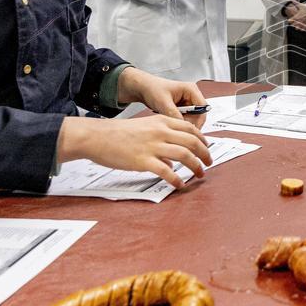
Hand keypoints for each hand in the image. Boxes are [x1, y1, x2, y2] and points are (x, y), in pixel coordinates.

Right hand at [57, 115, 211, 188]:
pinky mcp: (144, 161)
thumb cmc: (117, 133)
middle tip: (209, 163)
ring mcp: (153, 146)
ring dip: (196, 166)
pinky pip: (167, 171)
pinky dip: (177, 179)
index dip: (202, 139)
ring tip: (200, 174)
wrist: (97, 136)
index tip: (207, 147)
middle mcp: (161, 132)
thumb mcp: (144, 127)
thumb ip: (161, 136)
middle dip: (205, 153)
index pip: (190, 128)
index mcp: (161, 121)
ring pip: (185, 155)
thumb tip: (171, 157)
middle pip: (192, 141)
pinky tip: (180, 184)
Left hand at [116, 67, 207, 129]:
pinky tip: (170, 120)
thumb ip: (174, 114)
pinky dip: (179, 122)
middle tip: (179, 127)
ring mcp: (187, 102)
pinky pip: (185, 119)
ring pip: (192, 118)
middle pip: (199, 114)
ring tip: (171, 120)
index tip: (190, 129)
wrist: (143, 89)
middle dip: (190, 122)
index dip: (198, 120)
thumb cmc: (152, 88)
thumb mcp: (163, 102)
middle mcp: (192, 95)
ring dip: (183, 122)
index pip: (202, 108)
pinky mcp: (183, 108)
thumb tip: (182, 125)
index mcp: (191, 89)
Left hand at [286, 2, 305, 31]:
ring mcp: (303, 24)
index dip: (290, 20)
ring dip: (298, 27)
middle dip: (294, 24)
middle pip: (294, 26)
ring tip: (299, 26)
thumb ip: (296, 3)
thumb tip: (292, 0)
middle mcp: (299, 21)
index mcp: (297, 16)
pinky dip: (303, 29)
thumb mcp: (301, 5)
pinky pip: (304, 29)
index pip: (290, 21)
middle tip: (295, 23)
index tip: (291, 20)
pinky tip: (304, 27)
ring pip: (298, 28)